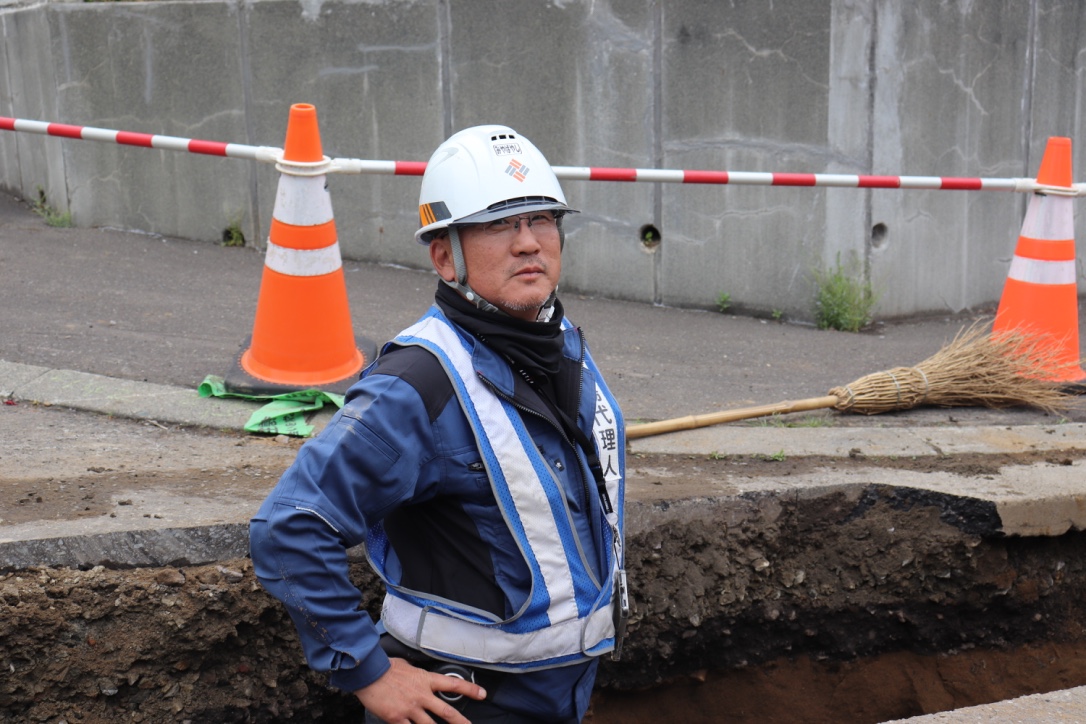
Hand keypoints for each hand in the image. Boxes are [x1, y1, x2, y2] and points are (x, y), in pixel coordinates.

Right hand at [354, 657, 486, 723]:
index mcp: (425, 680)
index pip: (453, 684)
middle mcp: (421, 695)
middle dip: (462, 722)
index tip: (482, 694)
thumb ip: (417, 674)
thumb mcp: (407, 666)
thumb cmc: (386, 667)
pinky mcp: (397, 718)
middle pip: (447, 712)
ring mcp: (410, 708)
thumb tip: (419, 675)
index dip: (470, 690)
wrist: (369, 673)